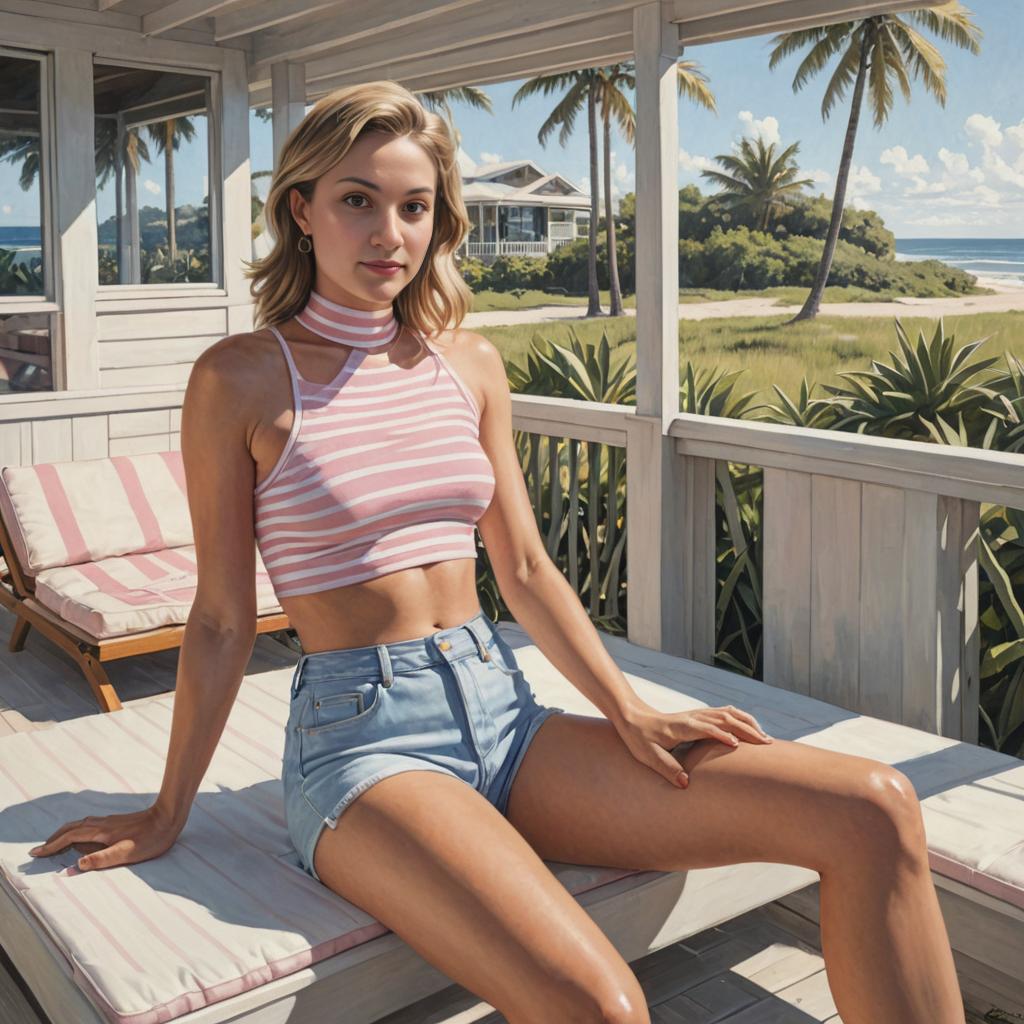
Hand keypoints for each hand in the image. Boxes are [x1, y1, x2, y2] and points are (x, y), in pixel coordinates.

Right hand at [28, 804, 182, 871]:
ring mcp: (109, 821)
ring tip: (55, 843)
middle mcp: (102, 823)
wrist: (169, 817)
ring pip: (80, 825)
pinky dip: (77, 830)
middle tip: (40, 849)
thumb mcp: (126, 853)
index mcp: (101, 831)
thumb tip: (75, 866)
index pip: (69, 837)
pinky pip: (89, 825)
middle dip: (54, 839)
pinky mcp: (116, 822)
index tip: (36, 853)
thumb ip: (101, 859)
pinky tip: (82, 836)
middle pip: (71, 828)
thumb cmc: (150, 838)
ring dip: (64, 833)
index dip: (52, 845)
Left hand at [614, 702, 772, 788]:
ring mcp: (698, 715)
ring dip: (748, 723)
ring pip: (728, 713)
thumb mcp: (648, 756)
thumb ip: (666, 768)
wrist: (634, 719)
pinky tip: (750, 728)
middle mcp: (693, 717)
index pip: (706, 727)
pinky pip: (725, 713)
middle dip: (746, 729)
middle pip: (724, 718)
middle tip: (766, 744)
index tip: (737, 746)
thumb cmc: (640, 739)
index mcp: (682, 726)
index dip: (722, 735)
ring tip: (765, 737)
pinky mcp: (700, 716)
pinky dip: (741, 719)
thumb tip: (686, 783)